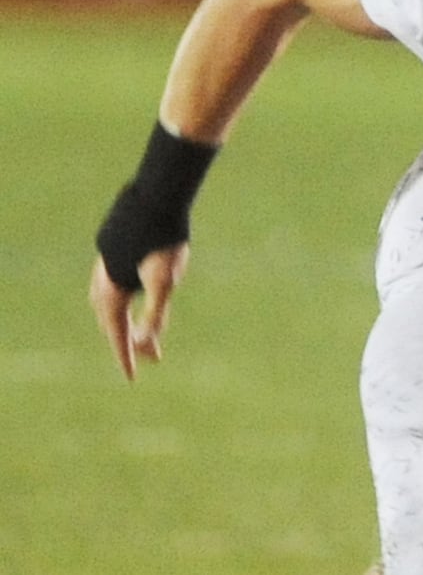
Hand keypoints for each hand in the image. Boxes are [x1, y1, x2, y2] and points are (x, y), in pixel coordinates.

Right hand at [89, 243, 189, 379]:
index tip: (132, 378)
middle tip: (147, 358)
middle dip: (128, 339)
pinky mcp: (116, 250)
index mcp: (113, 288)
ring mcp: (108, 262)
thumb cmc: (166, 240)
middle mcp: (104, 277)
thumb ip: (155, 313)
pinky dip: (124, 300)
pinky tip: (135, 297)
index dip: (125, 355)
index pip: (118, 331)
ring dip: (124, 320)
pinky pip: (115, 284)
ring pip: (111, 300)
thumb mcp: (165, 281)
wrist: (159, 196)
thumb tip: (147, 342)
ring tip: (142, 335)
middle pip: (112, 318)